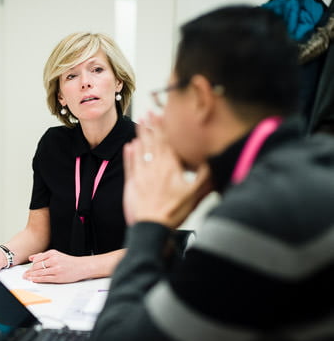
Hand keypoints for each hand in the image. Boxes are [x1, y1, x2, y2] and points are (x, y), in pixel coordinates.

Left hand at [23, 250, 89, 283]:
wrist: (81, 266)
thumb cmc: (69, 261)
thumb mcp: (56, 255)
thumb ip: (43, 256)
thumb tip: (31, 258)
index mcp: (53, 253)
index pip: (37, 259)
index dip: (31, 265)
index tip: (27, 268)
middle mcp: (54, 260)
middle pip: (37, 266)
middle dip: (29, 271)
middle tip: (24, 274)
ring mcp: (56, 269)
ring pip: (39, 272)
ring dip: (31, 276)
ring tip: (27, 278)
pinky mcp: (58, 277)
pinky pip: (45, 278)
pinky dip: (37, 279)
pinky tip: (34, 280)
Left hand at [123, 113, 211, 227]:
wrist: (151, 227)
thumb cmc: (174, 212)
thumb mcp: (195, 195)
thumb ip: (204, 177)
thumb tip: (212, 161)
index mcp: (170, 167)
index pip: (166, 142)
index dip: (162, 127)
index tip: (159, 114)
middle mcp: (154, 167)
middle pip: (152, 142)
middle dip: (150, 126)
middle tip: (147, 112)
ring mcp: (141, 174)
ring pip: (140, 150)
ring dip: (140, 135)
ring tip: (138, 122)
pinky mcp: (132, 184)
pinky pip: (130, 164)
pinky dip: (129, 154)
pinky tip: (129, 145)